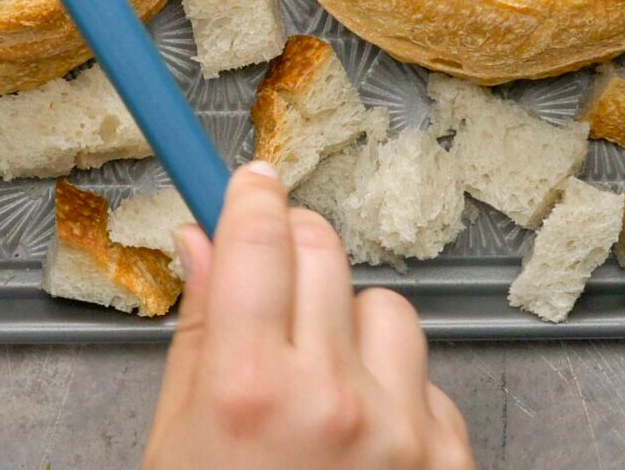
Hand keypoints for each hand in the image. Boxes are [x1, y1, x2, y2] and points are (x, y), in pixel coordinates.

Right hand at [143, 162, 471, 468]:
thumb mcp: (177, 443)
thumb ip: (197, 336)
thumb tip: (205, 244)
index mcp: (248, 391)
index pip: (258, 238)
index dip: (252, 197)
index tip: (252, 183)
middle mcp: (332, 402)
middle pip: (324, 253)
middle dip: (294, 249)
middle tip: (272, 274)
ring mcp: (401, 434)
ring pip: (389, 310)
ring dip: (352, 328)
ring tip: (319, 387)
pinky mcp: (448, 464)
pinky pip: (430, 382)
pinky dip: (396, 396)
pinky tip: (358, 441)